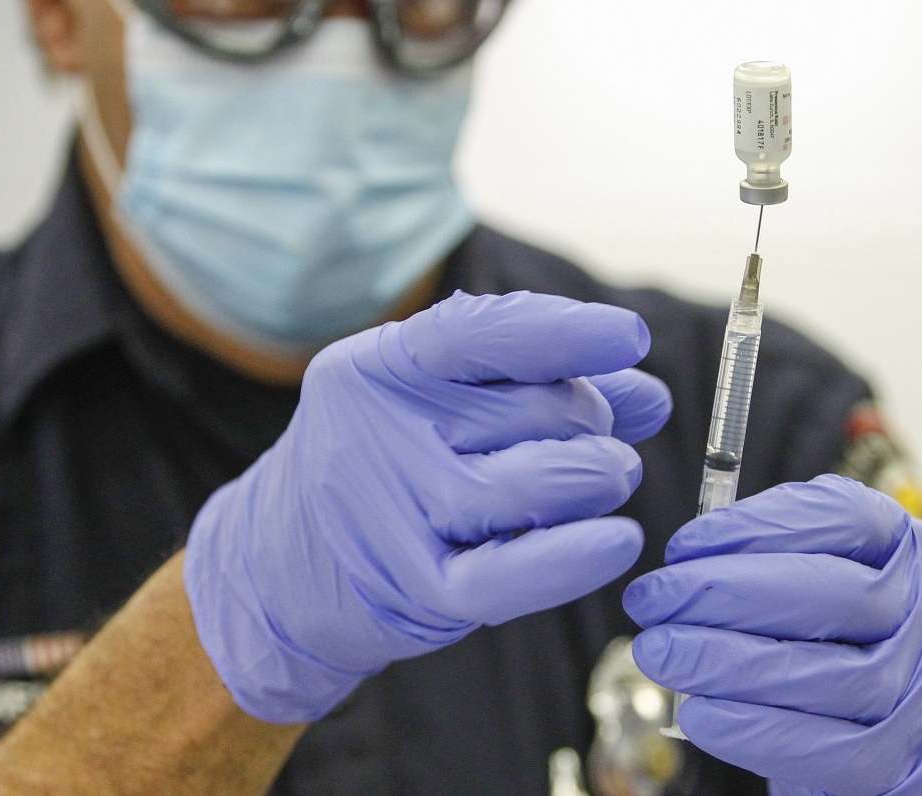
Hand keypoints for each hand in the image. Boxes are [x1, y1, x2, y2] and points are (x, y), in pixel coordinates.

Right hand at [185, 291, 672, 722]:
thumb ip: (533, 384)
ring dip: (597, 479)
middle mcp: (382, 429)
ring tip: (602, 481)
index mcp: (382, 366)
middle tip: (594, 441)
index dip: (569, 332)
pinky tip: (616, 541)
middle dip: (591, 422)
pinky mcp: (417, 589)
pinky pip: (516, 571)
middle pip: (539, 409)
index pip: (486, 333)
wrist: (275, 569)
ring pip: (541, 482)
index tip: (630, 338)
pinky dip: (577, 557)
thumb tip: (646, 391)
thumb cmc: (379, 469)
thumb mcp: (432, 403)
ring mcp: (396, 511)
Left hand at [623, 475, 921, 795]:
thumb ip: (773, 553)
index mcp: (909, 549)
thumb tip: (689, 557)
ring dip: (728, 662)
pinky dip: (754, 729)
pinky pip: (827, 749)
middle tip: (653, 599)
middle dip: (728, 593)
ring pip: (828, 674)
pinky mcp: (899, 759)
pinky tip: (698, 712)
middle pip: (836, 595)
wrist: (899, 737)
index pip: (844, 517)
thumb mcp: (821, 576)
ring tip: (660, 652)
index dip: (756, 527)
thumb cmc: (840, 642)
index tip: (682, 547)